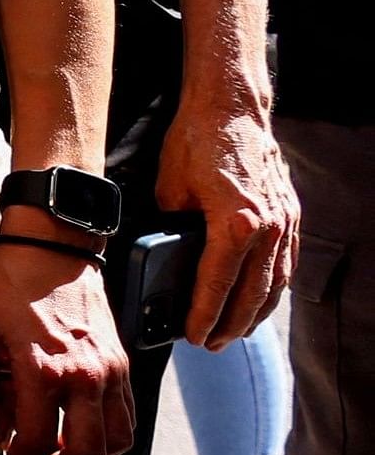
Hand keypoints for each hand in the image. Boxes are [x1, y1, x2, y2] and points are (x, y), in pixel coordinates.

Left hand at [0, 231, 133, 454]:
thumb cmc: (12, 280)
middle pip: (88, 452)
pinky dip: (110, 437)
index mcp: (45, 368)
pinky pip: (127, 416)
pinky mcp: (122, 363)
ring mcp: (110, 370)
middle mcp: (86, 375)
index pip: (37, 441)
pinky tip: (84, 437)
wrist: (54, 246)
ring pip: (118, 440)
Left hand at [156, 87, 299, 345]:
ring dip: (256, 313)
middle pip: (251, 294)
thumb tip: (164, 261)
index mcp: (235, 225)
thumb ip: (170, 230)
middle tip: (212, 346)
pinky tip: (259, 299)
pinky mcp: (290, 215)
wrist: (232, 108)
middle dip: (231, 325)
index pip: (217, 285)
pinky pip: (285, 264)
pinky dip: (272, 287)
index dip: (203, 317)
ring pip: (275, 283)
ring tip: (235, 332)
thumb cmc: (195, 143)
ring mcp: (285, 223)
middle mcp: (268, 229)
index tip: (192, 337)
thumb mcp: (168, 191)